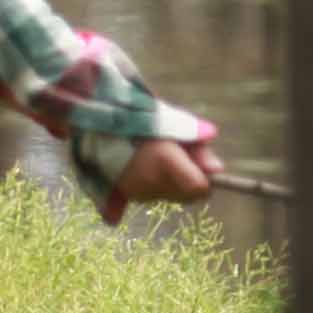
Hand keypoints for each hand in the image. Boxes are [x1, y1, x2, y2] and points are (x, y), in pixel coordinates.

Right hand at [96, 131, 225, 224]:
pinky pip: (149, 197)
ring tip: (152, 157)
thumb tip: (218, 169)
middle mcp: (152, 182)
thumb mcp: (171, 123)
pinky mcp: (123, 196)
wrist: (94, 120)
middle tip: (174, 157)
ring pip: (168, 197)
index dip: (204, 179)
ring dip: (168, 183)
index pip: (200, 188)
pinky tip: (139, 168)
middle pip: (186, 197)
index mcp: (166, 161)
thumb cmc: (138, 116)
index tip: (198, 165)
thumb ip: (197, 146)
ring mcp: (136, 192)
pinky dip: (150, 186)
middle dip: (187, 181)